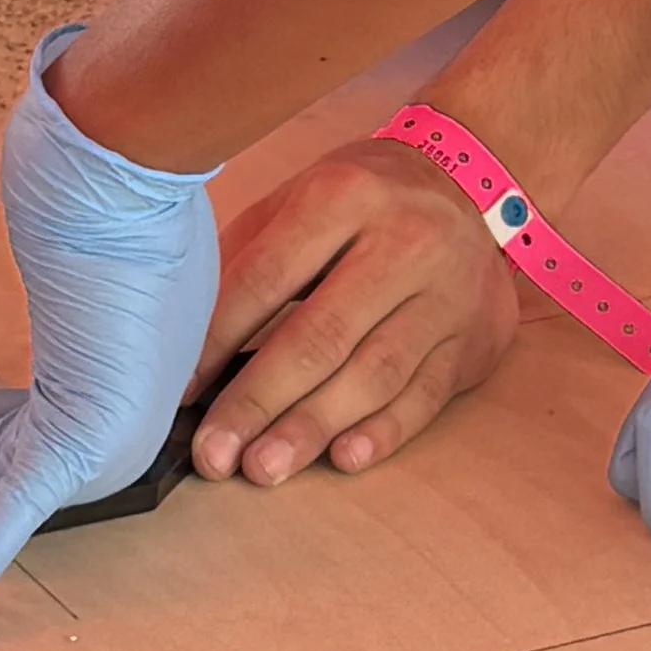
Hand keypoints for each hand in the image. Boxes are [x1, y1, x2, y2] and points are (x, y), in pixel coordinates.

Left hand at [190, 139, 517, 485]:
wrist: (469, 183)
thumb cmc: (362, 198)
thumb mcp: (300, 196)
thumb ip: (246, 257)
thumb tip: (184, 341)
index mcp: (344, 194)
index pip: (268, 277)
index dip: (218, 339)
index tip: (180, 392)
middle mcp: (403, 241)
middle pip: (321, 334)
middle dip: (261, 400)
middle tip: (216, 453)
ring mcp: (446, 293)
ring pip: (374, 373)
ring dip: (313, 426)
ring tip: (264, 467)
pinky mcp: (470, 339)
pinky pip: (426, 395)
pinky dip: (384, 432)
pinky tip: (344, 458)